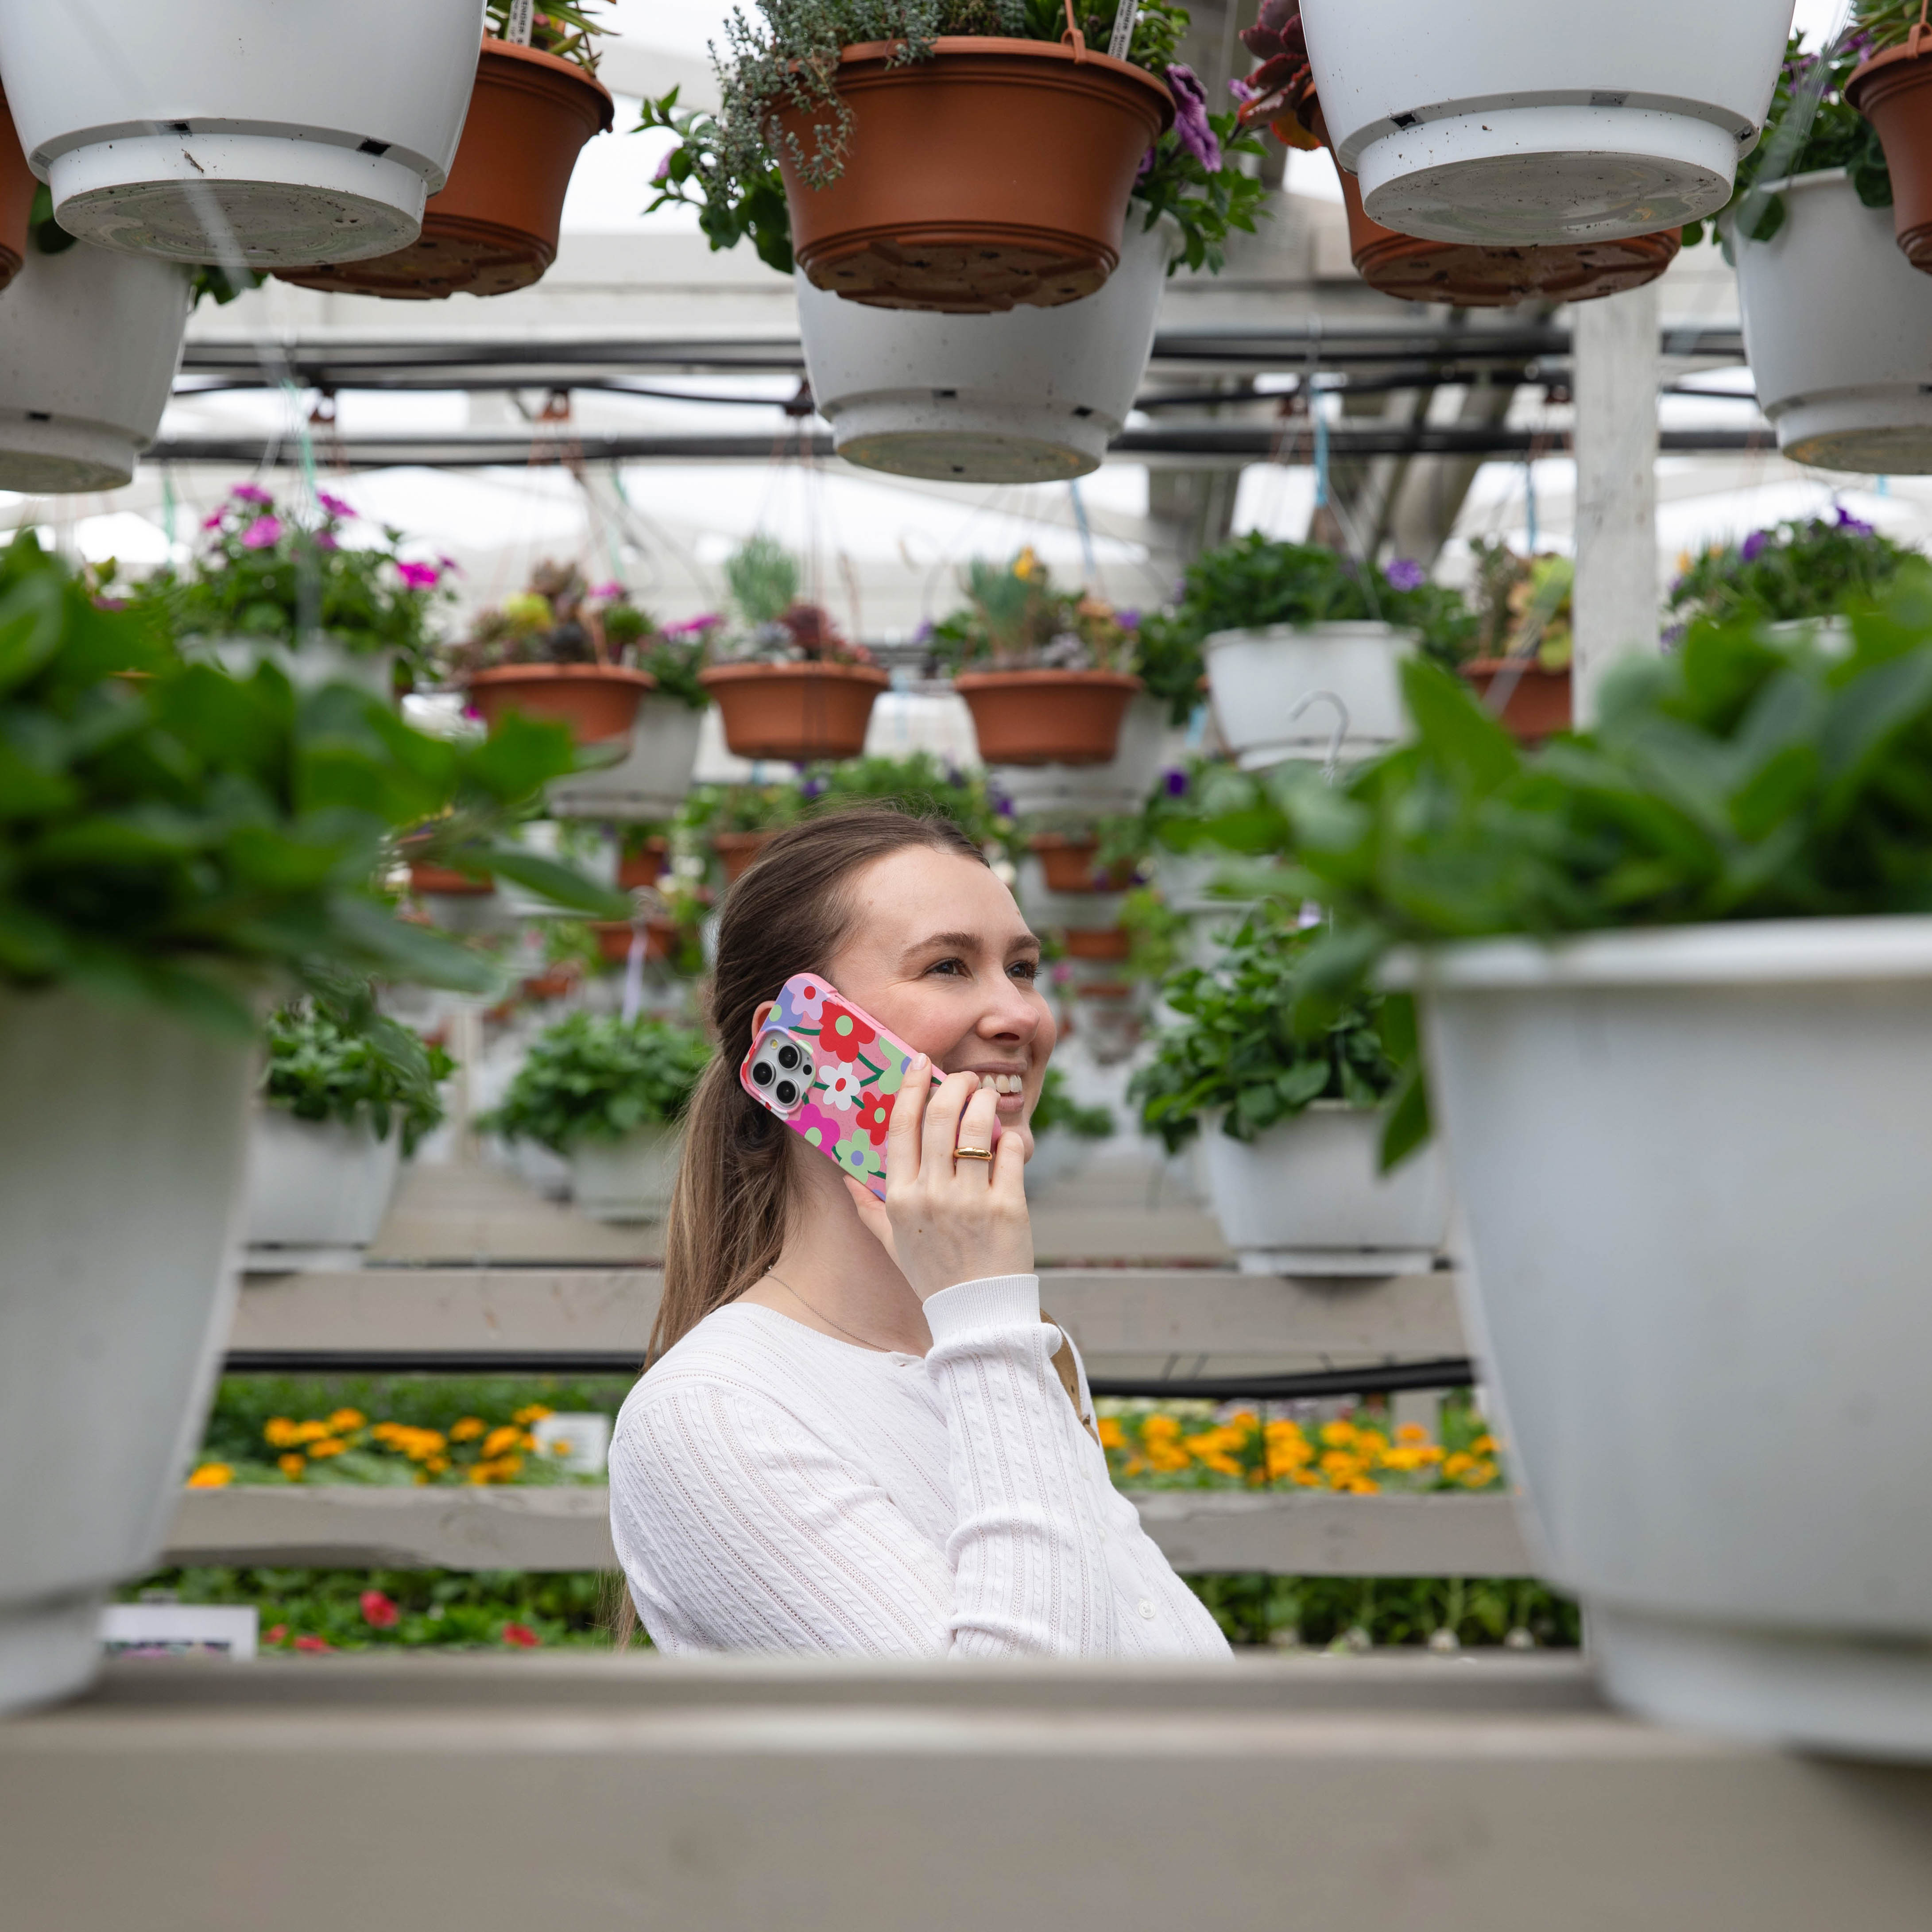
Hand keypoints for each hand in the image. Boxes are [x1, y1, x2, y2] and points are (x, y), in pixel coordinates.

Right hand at [843, 1055, 1031, 1301]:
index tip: (921, 1063)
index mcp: (900, 1198)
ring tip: (987, 1099)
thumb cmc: (934, 1275)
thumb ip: (869, 1209)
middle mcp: (931, 1195)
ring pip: (977, 1127)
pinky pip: (1011, 1153)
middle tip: (964, 1078)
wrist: (976, 1314)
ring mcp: (970, 1200)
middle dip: (954, 1085)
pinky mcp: (1008, 1207)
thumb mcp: (893, 1243)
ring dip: (984, 1102)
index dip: (911, 1088)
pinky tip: (1008, 1140)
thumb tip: (848, 1178)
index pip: (900, 1128)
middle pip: (940, 1117)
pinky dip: (1011, 1138)